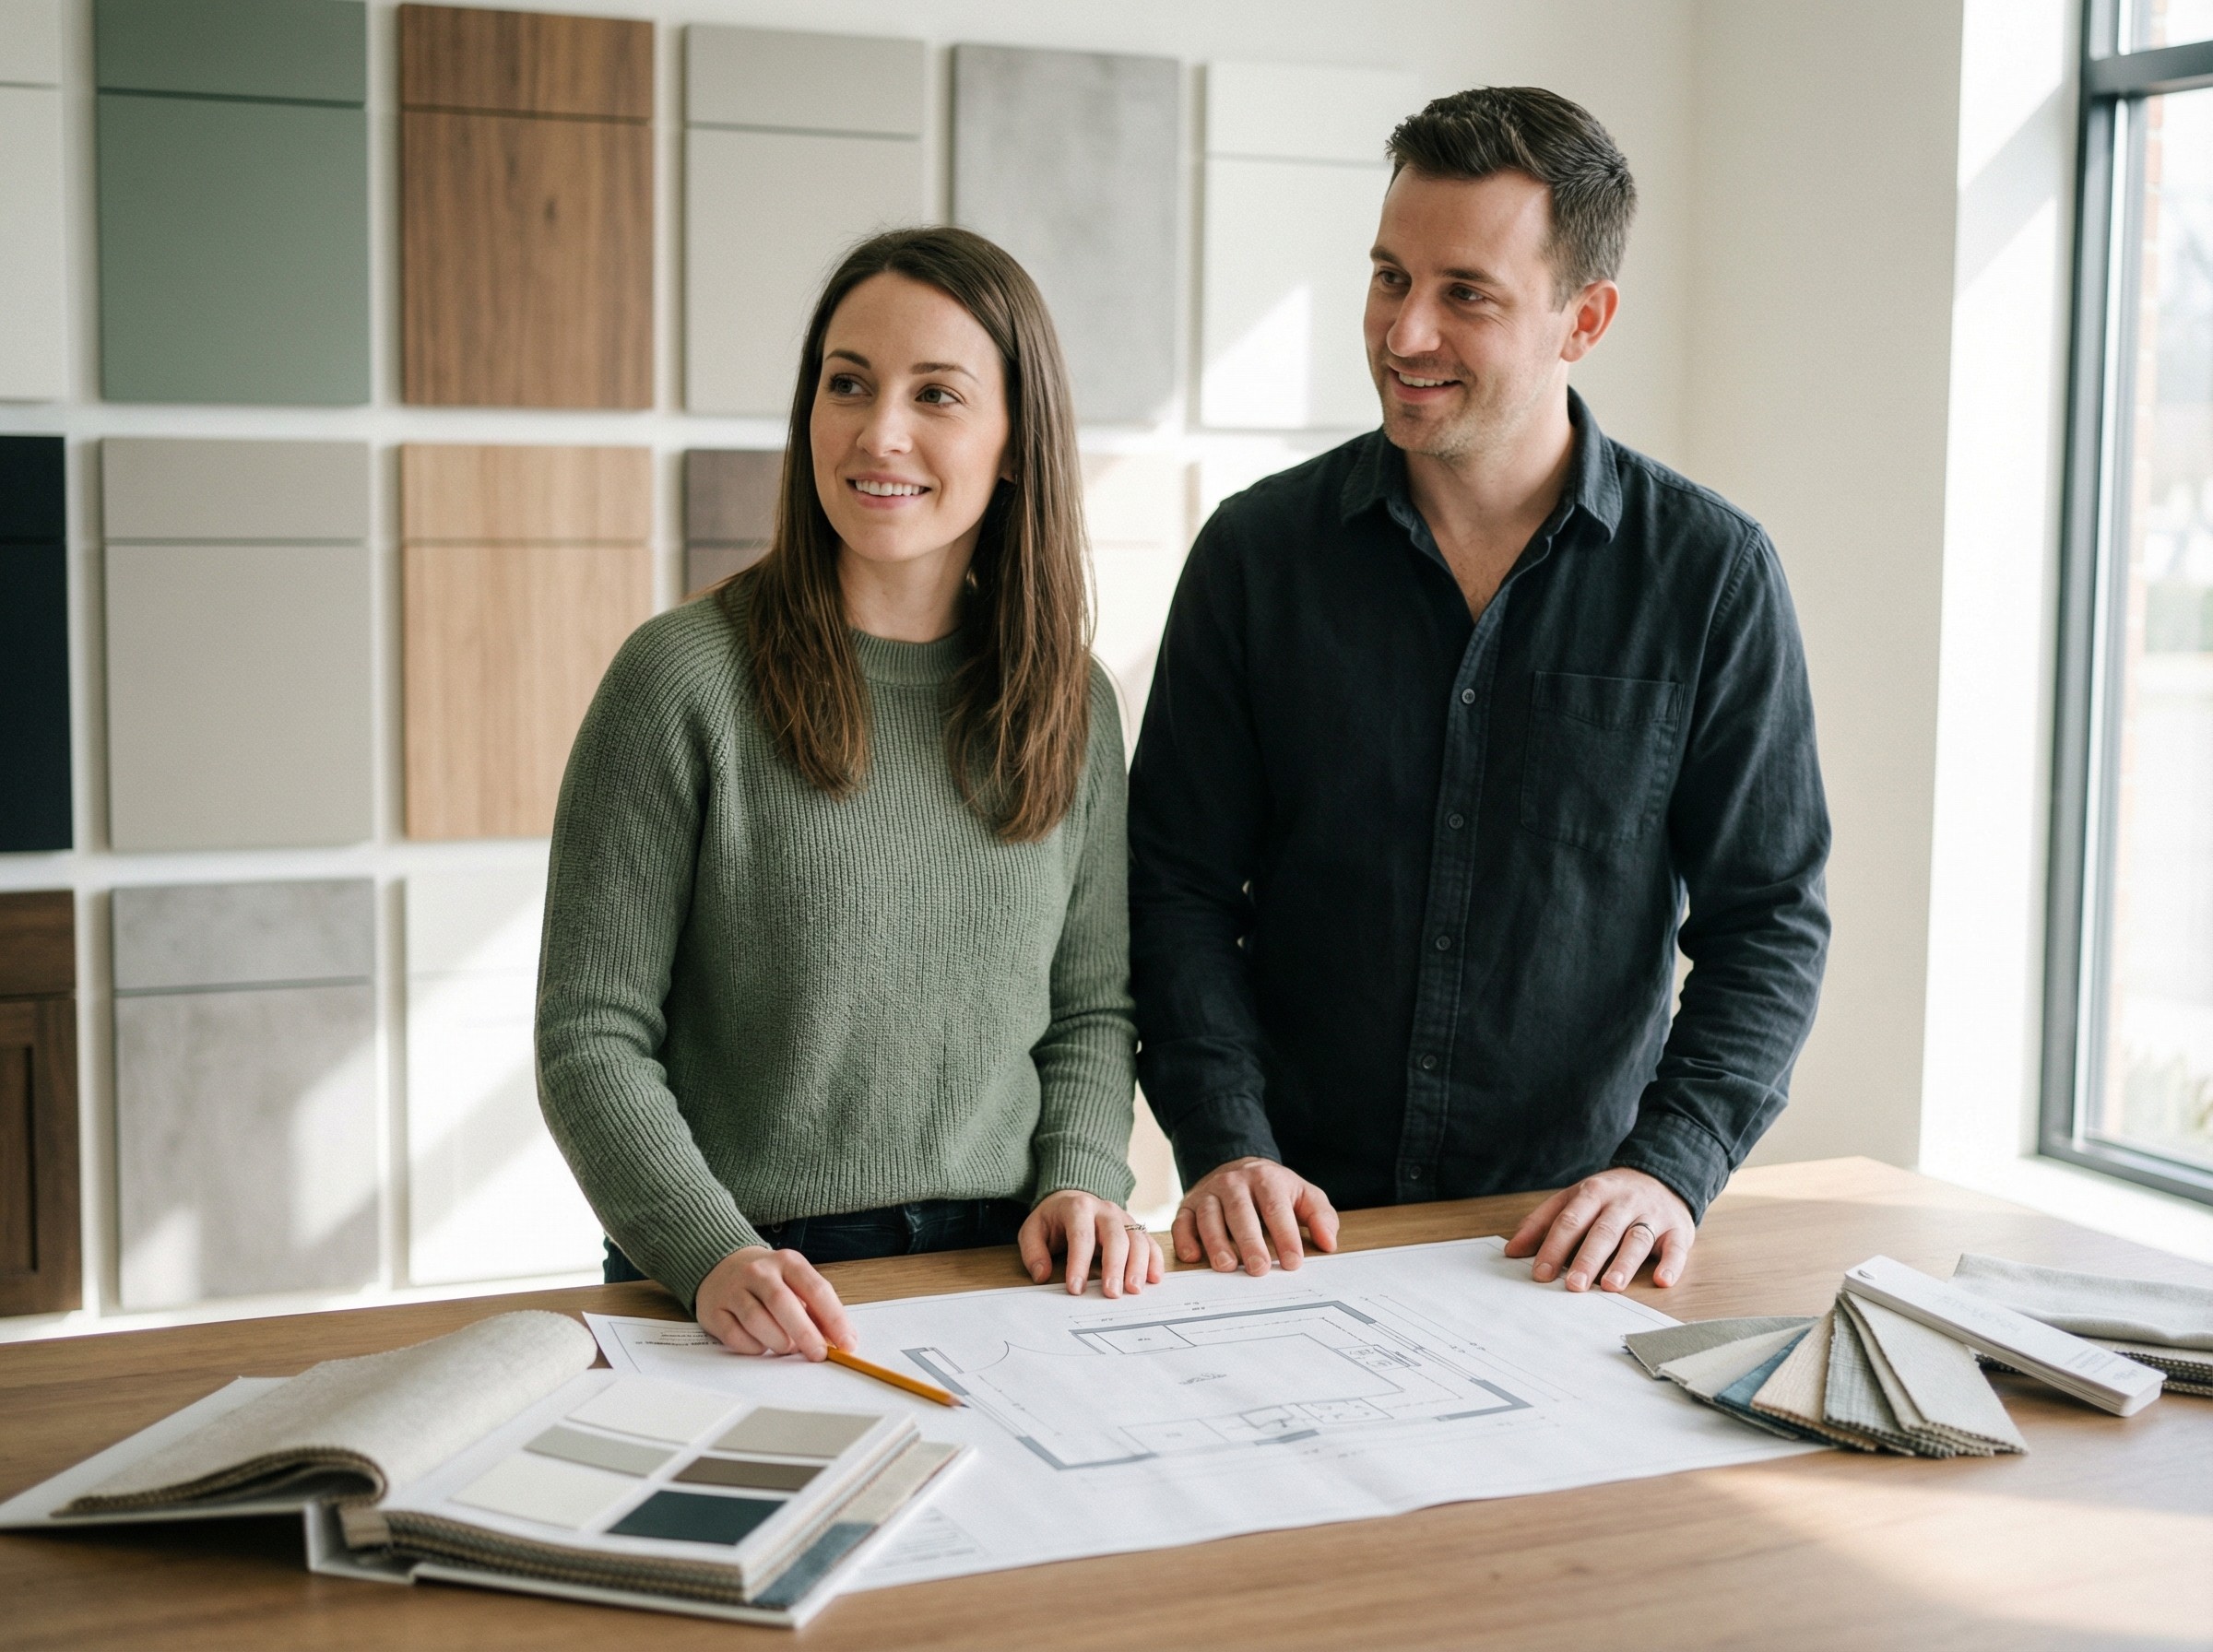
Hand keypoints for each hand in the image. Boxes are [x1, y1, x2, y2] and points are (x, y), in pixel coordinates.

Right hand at [695, 1245, 853, 1358]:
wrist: (721, 1264)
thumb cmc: (767, 1280)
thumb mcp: (795, 1282)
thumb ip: (816, 1308)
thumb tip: (841, 1339)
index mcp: (787, 1262)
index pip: (816, 1289)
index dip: (834, 1319)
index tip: (847, 1343)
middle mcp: (759, 1272)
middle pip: (783, 1304)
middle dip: (805, 1334)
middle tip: (818, 1354)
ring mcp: (733, 1289)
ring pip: (757, 1320)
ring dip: (778, 1341)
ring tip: (787, 1347)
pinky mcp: (713, 1309)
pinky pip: (734, 1335)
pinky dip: (752, 1347)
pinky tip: (761, 1345)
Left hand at [1020, 1190, 1163, 1296]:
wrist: (1073, 1198)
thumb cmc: (1054, 1219)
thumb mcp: (1033, 1230)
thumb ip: (1033, 1251)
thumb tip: (1041, 1275)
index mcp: (1078, 1208)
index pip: (1081, 1236)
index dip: (1079, 1263)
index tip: (1076, 1289)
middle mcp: (1105, 1210)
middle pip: (1115, 1237)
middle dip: (1115, 1266)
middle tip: (1112, 1293)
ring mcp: (1124, 1218)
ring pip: (1137, 1239)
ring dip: (1138, 1265)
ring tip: (1134, 1290)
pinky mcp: (1135, 1228)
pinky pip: (1149, 1242)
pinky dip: (1155, 1260)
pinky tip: (1154, 1279)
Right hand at [1172, 1157, 1339, 1275]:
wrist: (1238, 1167)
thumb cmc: (1274, 1190)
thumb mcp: (1302, 1194)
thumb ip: (1320, 1216)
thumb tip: (1329, 1242)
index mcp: (1266, 1179)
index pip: (1276, 1208)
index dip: (1285, 1235)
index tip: (1293, 1262)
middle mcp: (1234, 1183)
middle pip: (1240, 1211)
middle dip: (1249, 1241)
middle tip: (1259, 1269)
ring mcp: (1208, 1193)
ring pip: (1209, 1215)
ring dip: (1216, 1241)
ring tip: (1226, 1267)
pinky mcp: (1188, 1205)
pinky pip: (1182, 1221)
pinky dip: (1185, 1239)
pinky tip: (1193, 1257)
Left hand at [1502, 1168, 1693, 1290]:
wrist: (1662, 1175)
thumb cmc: (1609, 1196)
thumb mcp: (1573, 1198)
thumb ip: (1542, 1222)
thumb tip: (1512, 1250)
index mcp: (1593, 1192)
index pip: (1570, 1220)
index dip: (1554, 1247)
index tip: (1540, 1273)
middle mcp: (1623, 1202)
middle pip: (1602, 1231)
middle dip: (1587, 1258)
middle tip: (1573, 1285)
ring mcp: (1652, 1215)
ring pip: (1637, 1239)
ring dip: (1624, 1263)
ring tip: (1611, 1285)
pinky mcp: (1678, 1229)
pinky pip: (1676, 1247)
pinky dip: (1671, 1264)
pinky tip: (1663, 1280)